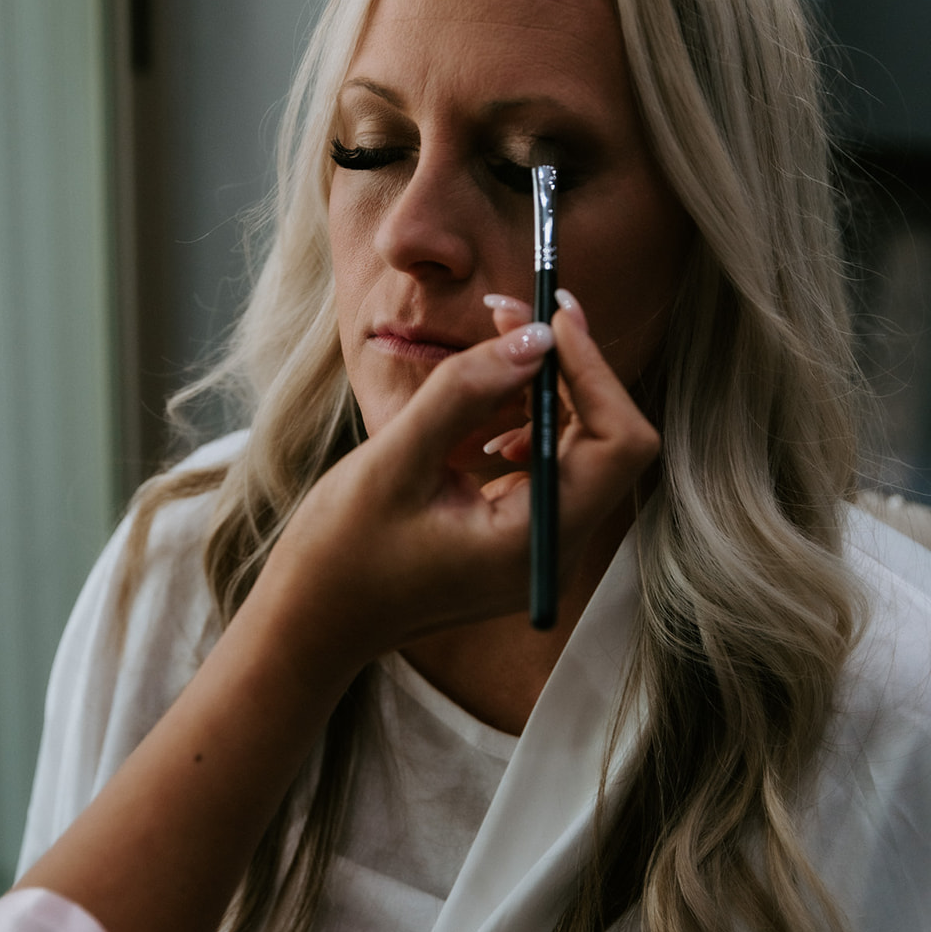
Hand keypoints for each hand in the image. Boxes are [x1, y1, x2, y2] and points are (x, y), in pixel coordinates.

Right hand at [259, 292, 659, 676]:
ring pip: (582, 446)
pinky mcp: (520, 537)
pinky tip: (488, 410)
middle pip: (608, 439)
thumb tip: (534, 336)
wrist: (312, 621)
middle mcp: (556, 548)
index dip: (594, 370)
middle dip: (568, 366)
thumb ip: (465, 393)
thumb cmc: (342, 552)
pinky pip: (550, 464)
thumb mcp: (395, 461)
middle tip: (511, 310)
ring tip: (495, 342)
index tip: (551, 314)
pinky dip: (529, 420)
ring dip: (548, 386)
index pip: (618, 443)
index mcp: (537, 541)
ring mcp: (541, 547)